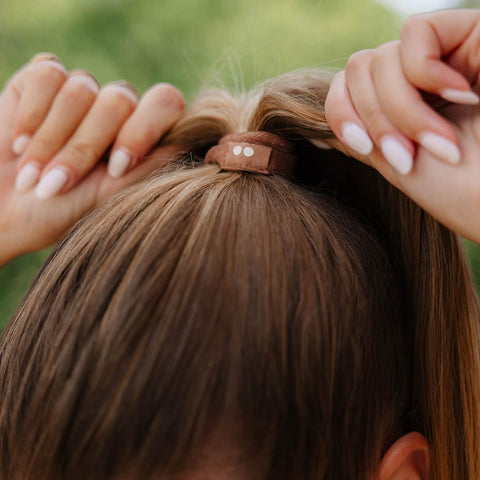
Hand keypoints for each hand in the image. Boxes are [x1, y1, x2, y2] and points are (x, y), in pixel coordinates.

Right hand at [0, 53, 184, 263]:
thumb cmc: (57, 213)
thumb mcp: (108, 198)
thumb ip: (149, 167)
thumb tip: (189, 141)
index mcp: (139, 136)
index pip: (165, 103)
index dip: (142, 130)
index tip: (116, 169)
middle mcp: (116, 111)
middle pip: (120, 98)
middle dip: (83, 147)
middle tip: (58, 185)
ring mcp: (81, 92)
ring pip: (81, 87)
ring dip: (50, 139)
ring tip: (33, 175)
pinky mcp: (42, 79)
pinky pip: (47, 73)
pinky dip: (30, 115)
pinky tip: (17, 146)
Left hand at [325, 10, 479, 242]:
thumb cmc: (460, 190)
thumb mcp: (392, 162)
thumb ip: (358, 139)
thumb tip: (315, 137)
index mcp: (396, 104)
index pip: (344, 85)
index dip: (342, 114)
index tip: (366, 149)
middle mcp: (415, 77)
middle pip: (356, 69)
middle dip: (375, 120)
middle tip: (408, 157)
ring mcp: (442, 56)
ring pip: (379, 58)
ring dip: (402, 111)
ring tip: (442, 143)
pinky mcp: (470, 34)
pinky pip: (416, 32)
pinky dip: (424, 72)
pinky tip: (463, 97)